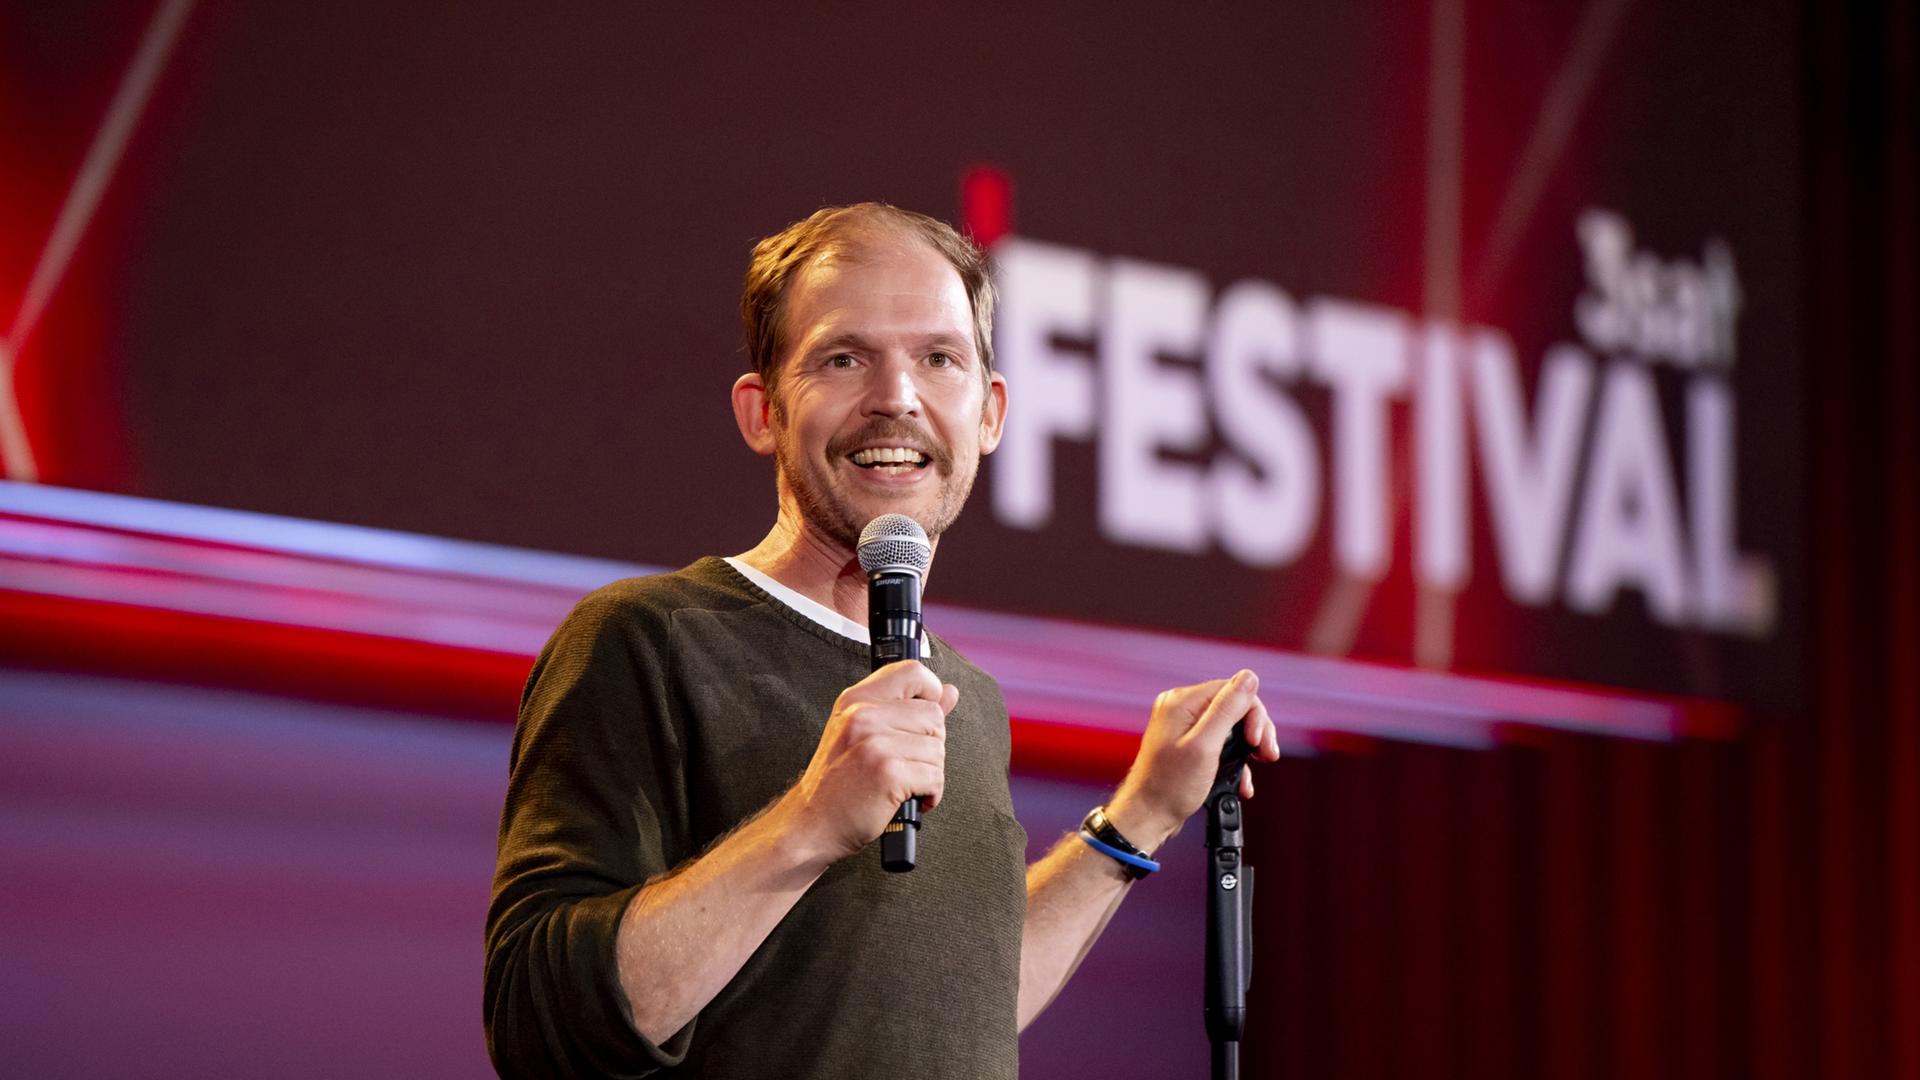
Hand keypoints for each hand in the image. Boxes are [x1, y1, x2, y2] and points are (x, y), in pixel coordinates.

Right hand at [785, 660, 956, 863]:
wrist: (810, 824)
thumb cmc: (838, 784)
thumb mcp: (864, 735)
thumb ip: (908, 710)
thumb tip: (950, 692)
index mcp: (857, 700)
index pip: (912, 672)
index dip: (931, 691)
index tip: (924, 718)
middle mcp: (864, 715)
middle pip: (934, 715)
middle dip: (931, 745)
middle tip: (906, 764)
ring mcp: (875, 743)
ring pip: (938, 749)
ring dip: (929, 773)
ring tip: (903, 783)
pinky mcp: (888, 772)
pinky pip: (935, 777)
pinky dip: (930, 794)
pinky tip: (907, 798)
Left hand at [1106, 669, 1280, 850]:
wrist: (1148, 817)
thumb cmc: (1169, 786)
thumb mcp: (1205, 746)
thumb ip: (1227, 709)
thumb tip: (1249, 677)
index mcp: (1182, 702)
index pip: (1233, 690)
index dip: (1253, 714)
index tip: (1258, 742)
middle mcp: (1182, 709)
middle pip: (1234, 707)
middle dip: (1255, 731)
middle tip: (1265, 755)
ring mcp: (1184, 727)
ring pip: (1230, 727)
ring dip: (1247, 749)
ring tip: (1253, 770)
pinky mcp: (1188, 745)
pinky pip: (1220, 743)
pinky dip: (1233, 762)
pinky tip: (1239, 781)